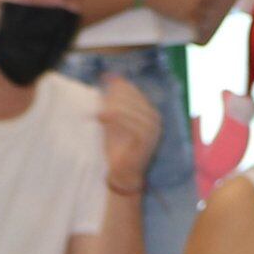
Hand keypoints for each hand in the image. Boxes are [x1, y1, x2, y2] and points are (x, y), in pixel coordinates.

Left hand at [94, 75, 160, 190]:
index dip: (117, 87)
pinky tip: (102, 118)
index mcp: (149, 112)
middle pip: (133, 98)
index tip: (102, 88)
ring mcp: (153, 129)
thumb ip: (113, 103)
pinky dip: (116, 119)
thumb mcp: (113, 122)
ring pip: (132, 109)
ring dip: (113, 108)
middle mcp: (155, 118)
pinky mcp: (147, 139)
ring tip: (99, 114)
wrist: (124, 175)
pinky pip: (131, 124)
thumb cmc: (118, 149)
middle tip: (99, 103)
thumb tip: (109, 78)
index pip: (134, 92)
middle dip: (114, 98)